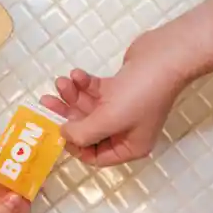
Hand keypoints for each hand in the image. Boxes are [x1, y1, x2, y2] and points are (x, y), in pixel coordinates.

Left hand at [40, 29, 195, 166]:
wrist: (165, 56)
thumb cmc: (141, 93)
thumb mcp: (110, 119)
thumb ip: (83, 132)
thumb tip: (65, 135)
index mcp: (129, 146)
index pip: (95, 156)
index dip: (74, 146)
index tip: (56, 130)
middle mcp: (126, 130)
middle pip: (88, 129)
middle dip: (67, 115)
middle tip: (47, 102)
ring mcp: (123, 107)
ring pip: (89, 107)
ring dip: (72, 95)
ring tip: (62, 82)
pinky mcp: (119, 88)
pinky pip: (95, 91)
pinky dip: (84, 83)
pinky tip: (77, 74)